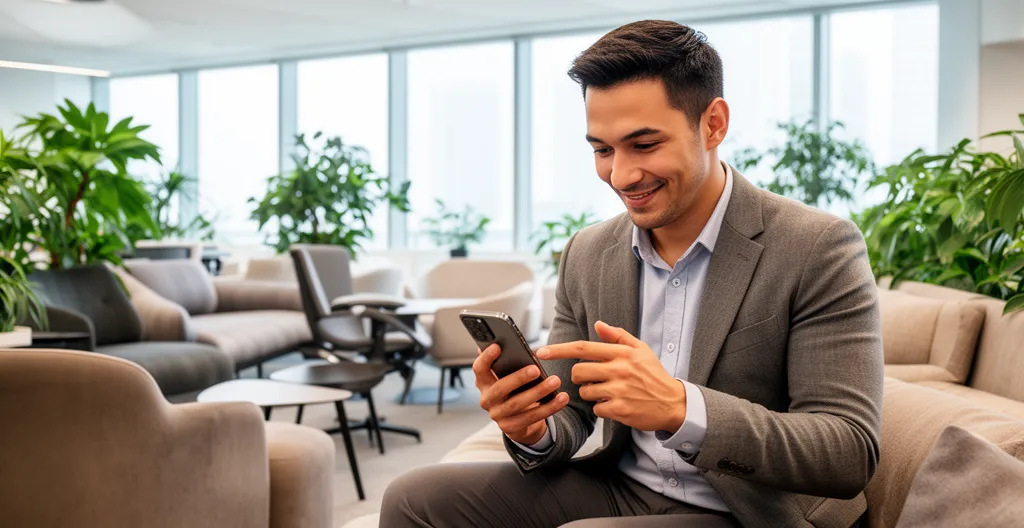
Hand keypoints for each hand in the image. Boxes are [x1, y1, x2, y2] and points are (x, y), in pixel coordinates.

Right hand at [473, 344, 569, 444]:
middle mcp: (487, 399)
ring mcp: (497, 415)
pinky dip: (548, 407)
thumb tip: (513, 344)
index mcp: (484, 382)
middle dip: (519, 378)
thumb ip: (509, 363)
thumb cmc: (515, 390)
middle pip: (500, 388)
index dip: (486, 358)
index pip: (479, 368)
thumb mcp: (510, 376)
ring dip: (538, 392)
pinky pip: (531, 418)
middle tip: (536, 369)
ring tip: (555, 381)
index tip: (497, 346)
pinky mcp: (510, 428)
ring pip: (517, 404)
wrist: (519, 420)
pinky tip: (561, 398)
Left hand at [536, 321, 686, 431]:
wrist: (673, 403)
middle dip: (580, 377)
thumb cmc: (654, 375)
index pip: (583, 348)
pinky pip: (596, 408)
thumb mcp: (641, 350)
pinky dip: (602, 408)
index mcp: (622, 353)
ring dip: (592, 394)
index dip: (559, 350)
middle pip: (579, 372)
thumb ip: (618, 337)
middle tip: (594, 379)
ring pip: (585, 392)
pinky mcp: (619, 409)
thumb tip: (598, 325)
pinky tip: (616, 405)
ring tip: (609, 392)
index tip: (542, 352)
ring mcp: (619, 390)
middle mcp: (619, 369)